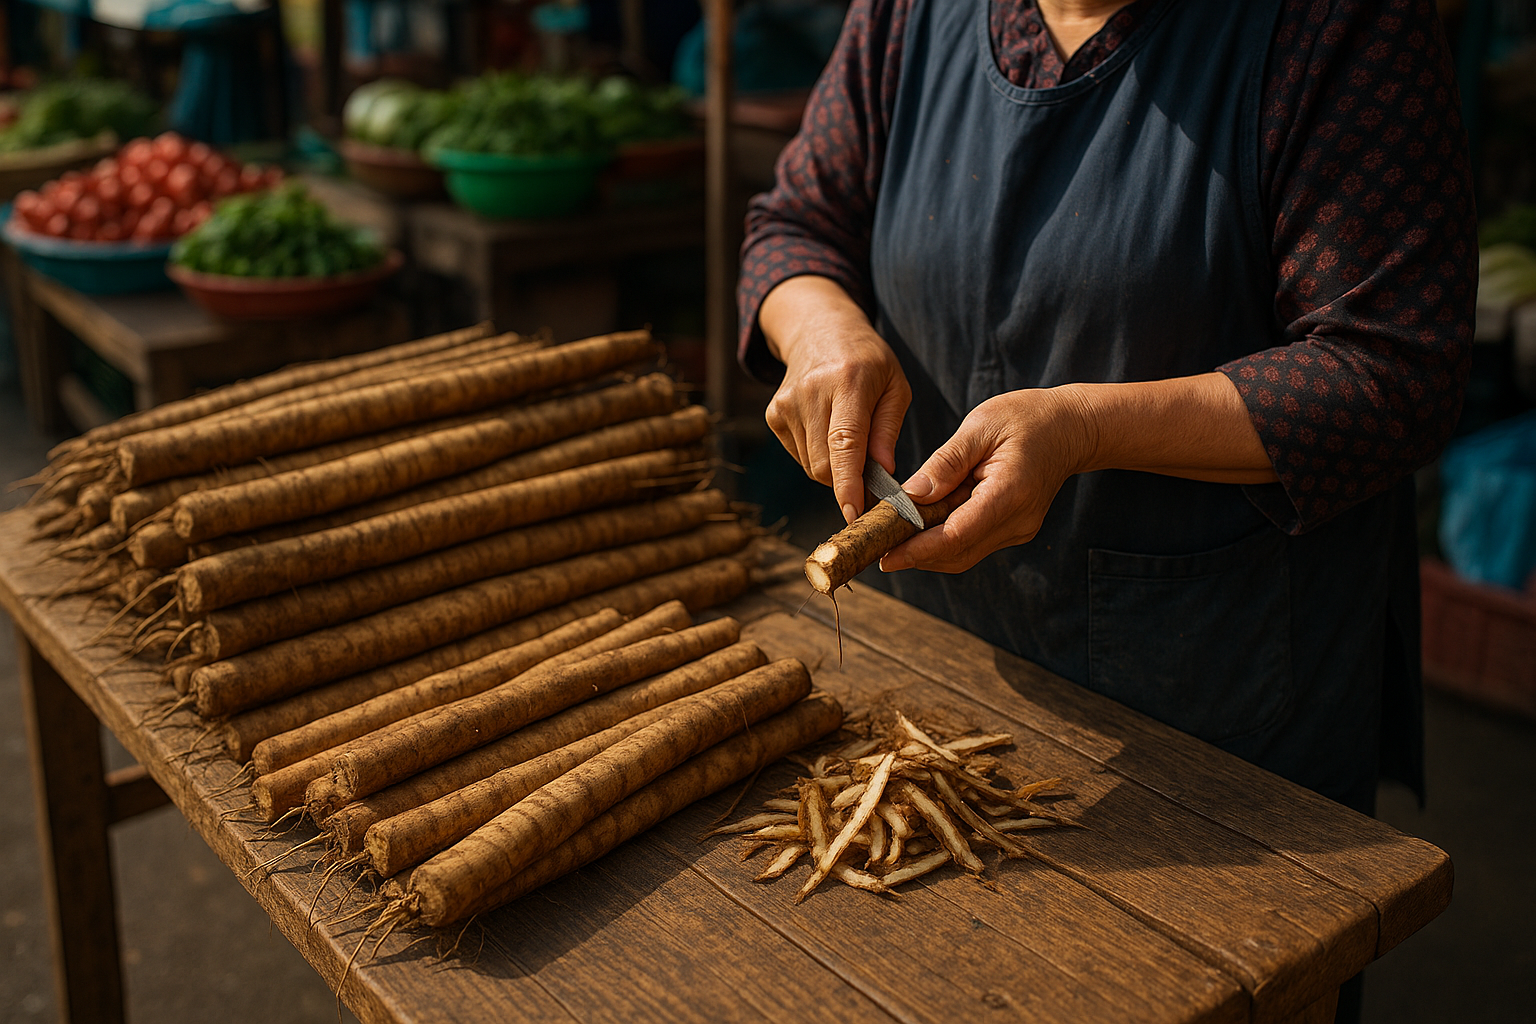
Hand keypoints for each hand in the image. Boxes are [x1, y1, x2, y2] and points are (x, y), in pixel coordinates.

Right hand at [760, 277, 911, 522]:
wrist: (820, 329)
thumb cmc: (868, 362)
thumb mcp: (895, 387)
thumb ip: (888, 430)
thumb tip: (884, 473)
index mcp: (848, 382)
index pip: (845, 443)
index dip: (849, 484)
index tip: (854, 514)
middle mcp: (811, 392)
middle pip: (826, 465)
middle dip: (849, 481)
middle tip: (871, 472)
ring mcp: (786, 404)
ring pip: (812, 466)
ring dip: (835, 467)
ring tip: (848, 436)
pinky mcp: (773, 414)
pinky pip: (801, 456)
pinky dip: (818, 455)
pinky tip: (826, 428)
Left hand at [881, 388, 1093, 573]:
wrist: (1072, 428)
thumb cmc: (1027, 418)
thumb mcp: (982, 426)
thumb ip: (947, 462)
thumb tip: (912, 494)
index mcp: (1009, 493)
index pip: (957, 534)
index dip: (918, 549)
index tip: (885, 555)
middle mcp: (1017, 521)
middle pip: (957, 553)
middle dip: (915, 556)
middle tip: (875, 550)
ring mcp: (1018, 530)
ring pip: (963, 554)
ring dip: (926, 552)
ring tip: (889, 540)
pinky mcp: (1013, 529)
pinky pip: (972, 543)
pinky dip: (943, 541)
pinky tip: (918, 529)